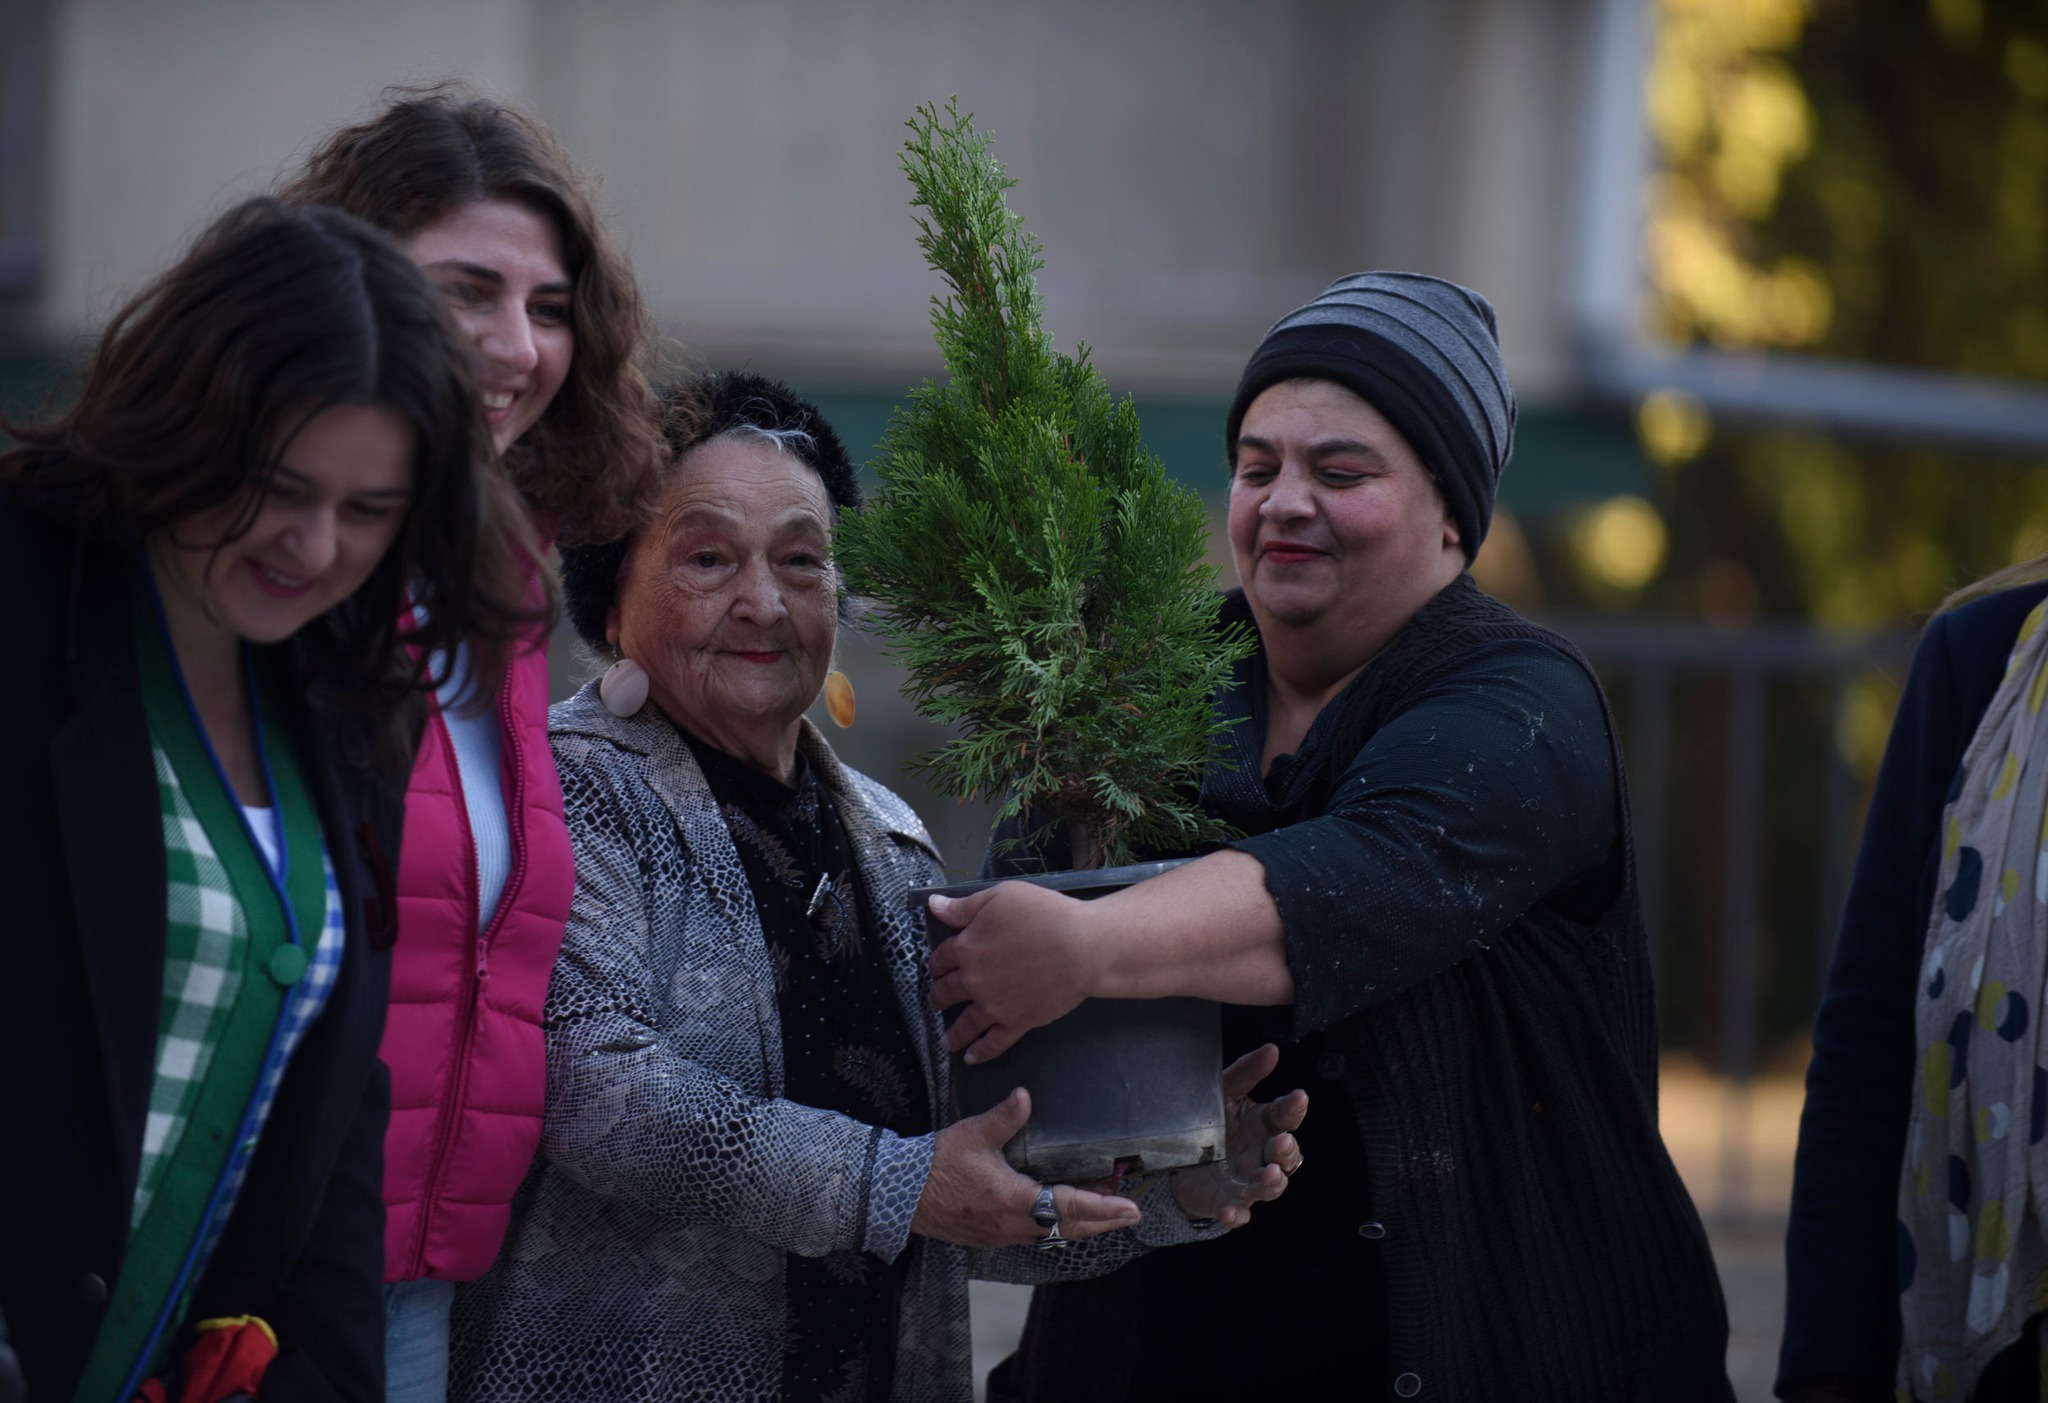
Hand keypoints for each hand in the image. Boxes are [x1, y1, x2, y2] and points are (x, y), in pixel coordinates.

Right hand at [910, 1088, 1141, 1248]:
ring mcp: (1001, 1235)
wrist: (899, 1193)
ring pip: (1052, 1235)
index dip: (1103, 1208)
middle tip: (1130, 1214)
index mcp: (1013, 1200)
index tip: (1129, 1208)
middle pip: (1069, 1229)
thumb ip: (1005, 1116)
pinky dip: (1054, 1226)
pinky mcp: (990, 1236)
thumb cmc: (936, 1164)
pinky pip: (1033, 1235)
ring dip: (1079, 1224)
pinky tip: (1059, 1215)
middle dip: (1102, 1221)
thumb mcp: (973, 1134)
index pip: (1069, 1207)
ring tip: (1103, 1211)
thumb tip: (1025, 1096)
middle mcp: (1012, 1225)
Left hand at [927, 883, 1101, 1063]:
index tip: (937, 968)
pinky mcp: (1017, 1023)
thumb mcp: (1000, 897)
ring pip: (965, 1024)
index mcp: (967, 948)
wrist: (1082, 946)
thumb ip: (963, 907)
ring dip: (952, 1034)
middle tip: (937, 1000)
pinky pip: (994, 1044)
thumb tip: (933, 906)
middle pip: (947, 992)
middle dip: (939, 996)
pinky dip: (980, 1053)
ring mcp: (995, 1006)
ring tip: (946, 1041)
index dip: (937, 963)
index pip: (941, 958)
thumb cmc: (1044, 914)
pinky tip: (971, 1058)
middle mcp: (974, 981)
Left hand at [1170, 1043, 1306, 1227]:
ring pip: (1270, 1186)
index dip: (1294, 1107)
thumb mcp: (1223, 1092)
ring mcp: (1248, 1182)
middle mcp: (1261, 1154)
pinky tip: (1230, 1211)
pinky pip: (1238, 1212)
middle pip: (1286, 1156)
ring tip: (1270, 1175)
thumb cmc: (1210, 1123)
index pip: (1286, 1116)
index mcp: (1263, 1124)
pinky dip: (1236, 1214)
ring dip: (1273, 1182)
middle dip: (1287, 1150)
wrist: (1179, 1160)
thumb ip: (1246, 1072)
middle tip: (1281, 1141)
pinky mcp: (1229, 1203)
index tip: (1298, 1096)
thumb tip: (1271, 1050)